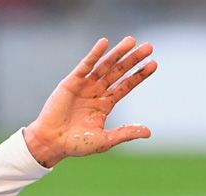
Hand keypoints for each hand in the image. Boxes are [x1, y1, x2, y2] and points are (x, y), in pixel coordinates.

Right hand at [23, 36, 157, 167]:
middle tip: (148, 47)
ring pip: (104, 66)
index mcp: (105, 104)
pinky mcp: (71, 82)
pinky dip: (94, 54)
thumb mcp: (104, 140)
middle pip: (118, 72)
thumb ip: (125, 133)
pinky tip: (104, 43)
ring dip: (118, 53)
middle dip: (133, 60)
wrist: (51, 143)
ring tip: (131, 41)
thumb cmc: (76, 145)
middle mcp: (96, 92)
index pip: (126, 85)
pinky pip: (85, 65)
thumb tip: (148, 132)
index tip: (154, 64)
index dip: (139, 75)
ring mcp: (84, 86)